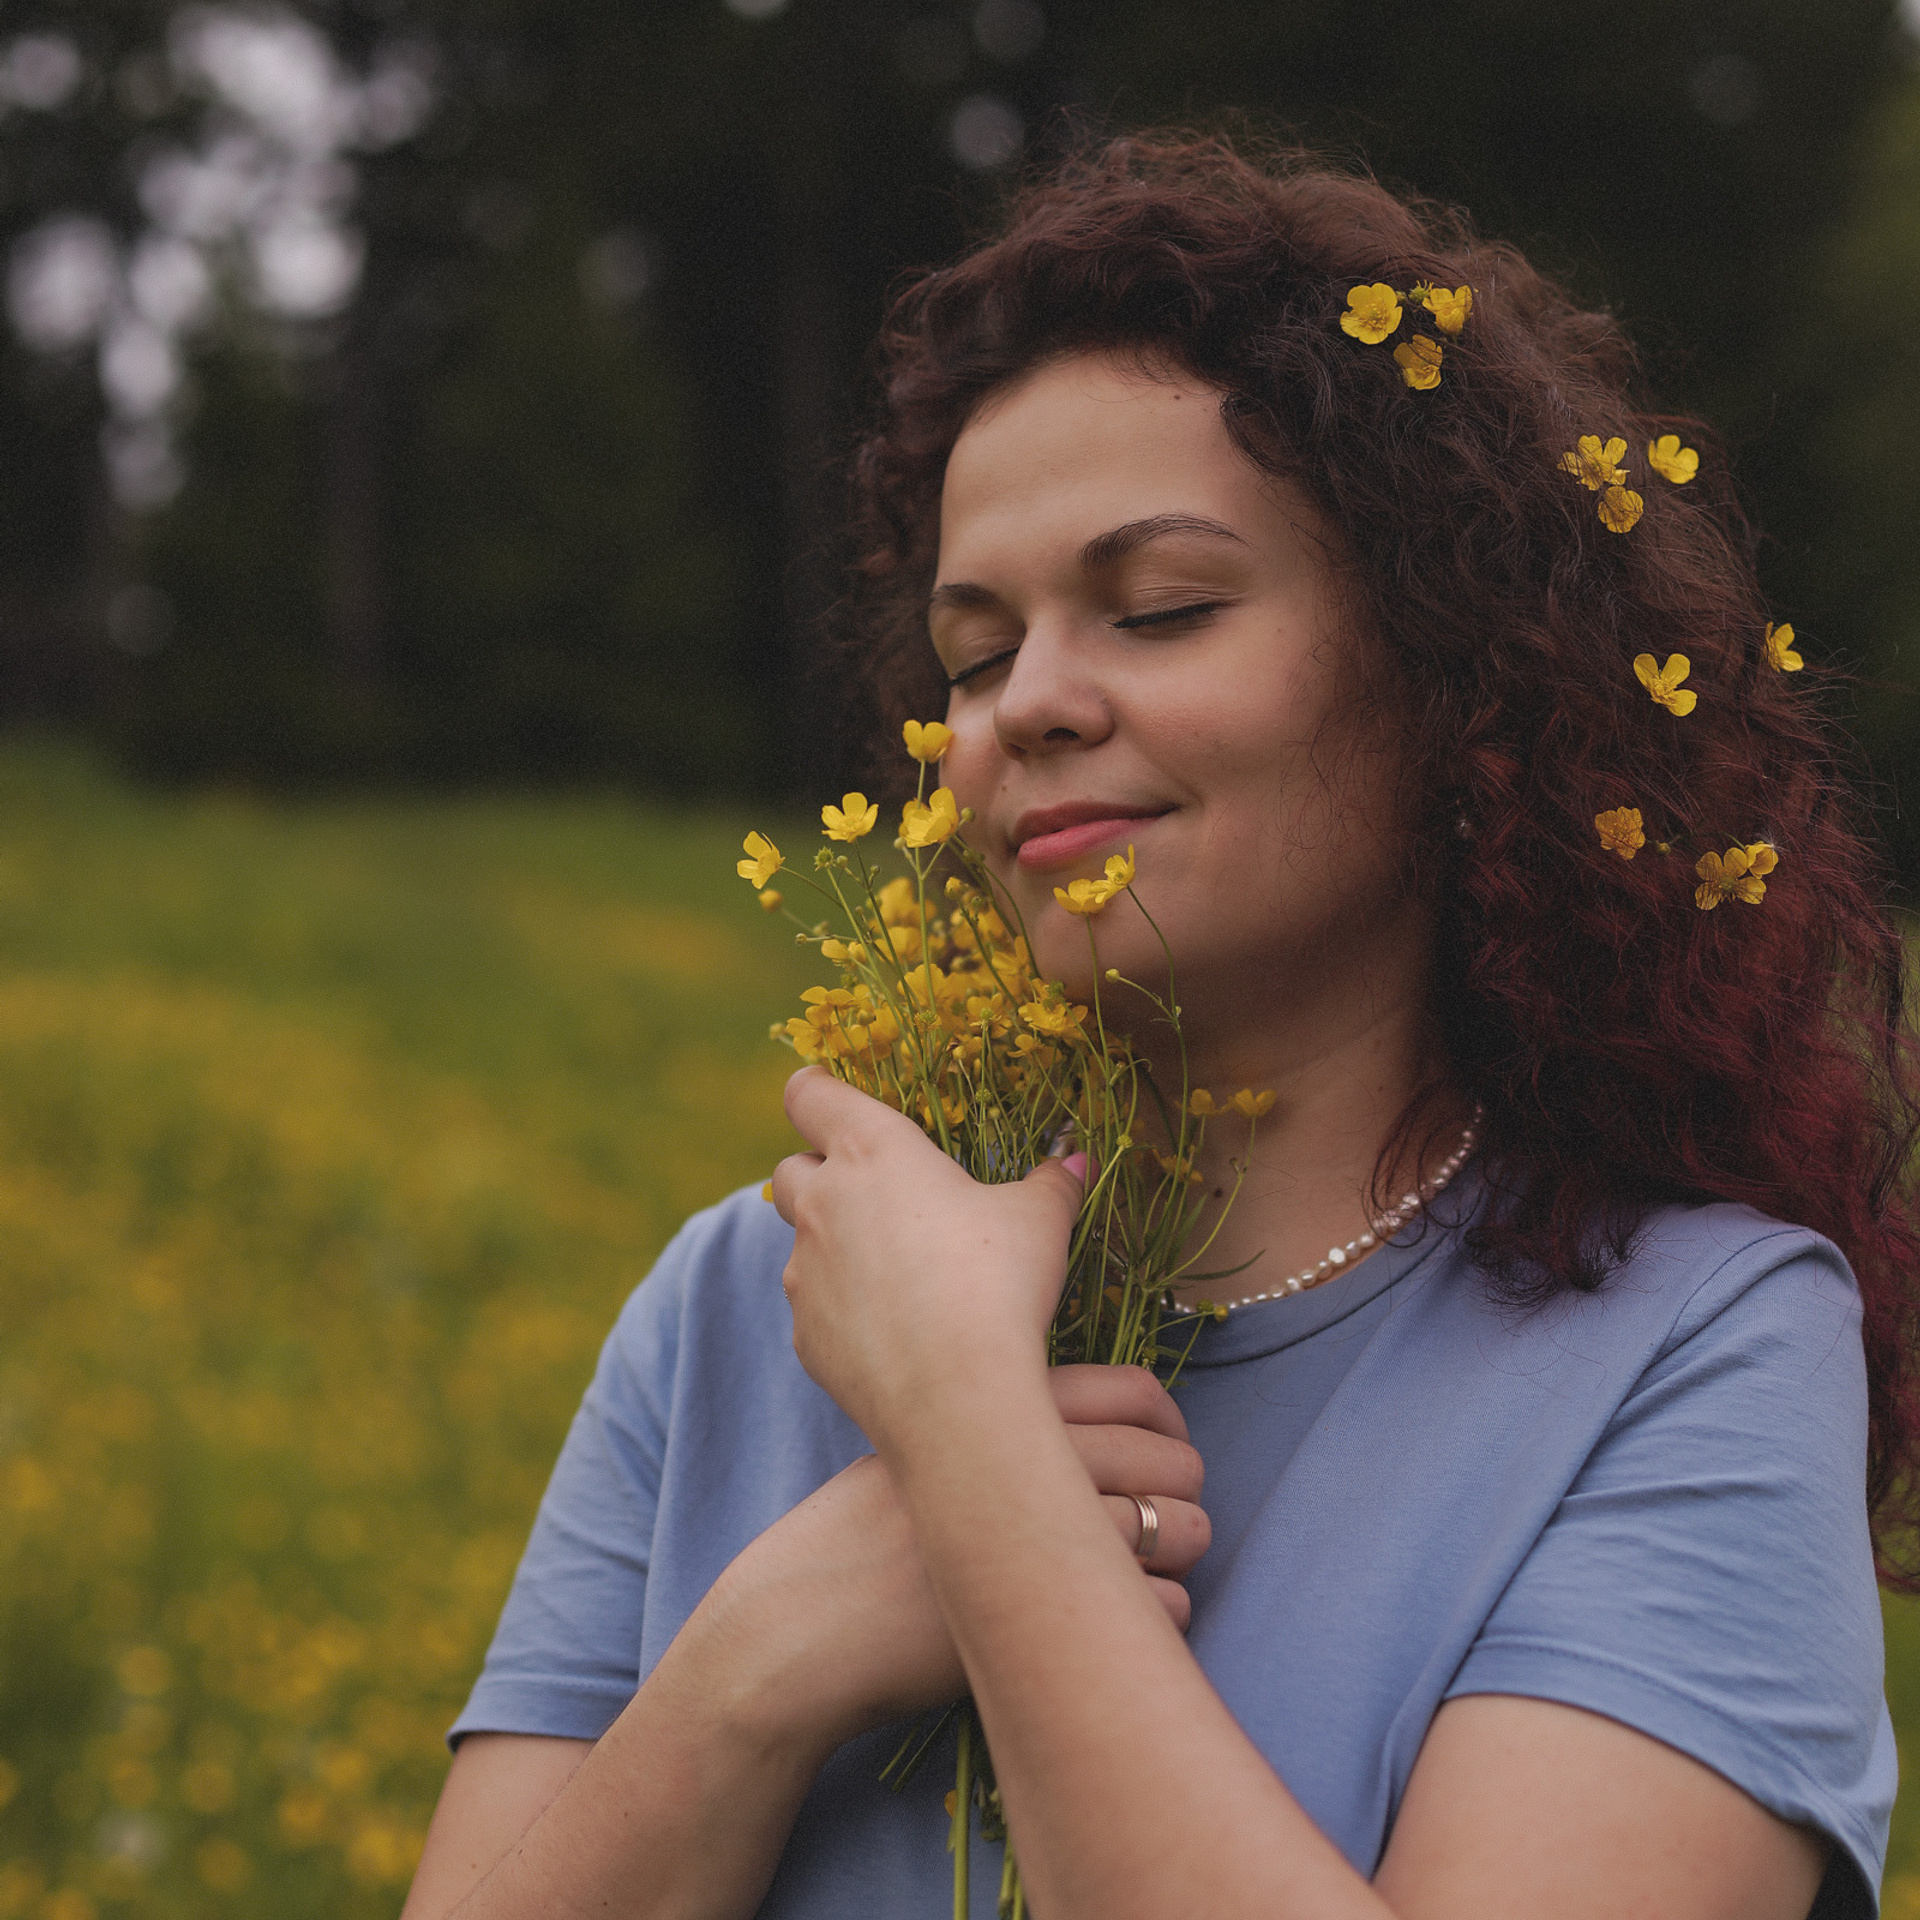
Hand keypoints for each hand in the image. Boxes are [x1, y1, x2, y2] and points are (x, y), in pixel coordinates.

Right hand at [676, 1366, 1208, 1754]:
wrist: (794, 1630)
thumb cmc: (849, 1542)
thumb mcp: (907, 1447)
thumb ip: (981, 1422)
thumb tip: (1076, 1423)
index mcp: (988, 1409)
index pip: (1123, 1390)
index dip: (1166, 1416)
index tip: (1170, 1439)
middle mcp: (1012, 1460)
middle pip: (1156, 1454)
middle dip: (1187, 1478)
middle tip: (1186, 1501)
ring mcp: (1024, 1537)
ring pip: (1166, 1525)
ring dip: (1189, 1539)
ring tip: (1181, 1554)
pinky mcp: (1034, 1617)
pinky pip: (1147, 1607)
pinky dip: (1165, 1609)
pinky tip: (1149, 1613)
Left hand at [771, 1067, 1082, 1441]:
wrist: (956, 1395)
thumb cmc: (998, 1283)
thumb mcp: (1039, 1220)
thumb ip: (1052, 1183)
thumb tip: (1076, 1162)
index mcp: (871, 1152)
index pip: (810, 1094)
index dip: (817, 1087)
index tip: (831, 1092)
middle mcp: (823, 1204)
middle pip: (790, 1167)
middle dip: (820, 1171)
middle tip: (876, 1191)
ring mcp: (804, 1274)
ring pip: (802, 1244)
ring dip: (835, 1247)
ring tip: (900, 1273)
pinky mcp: (805, 1336)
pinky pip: (815, 1309)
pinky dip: (844, 1310)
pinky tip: (895, 1332)